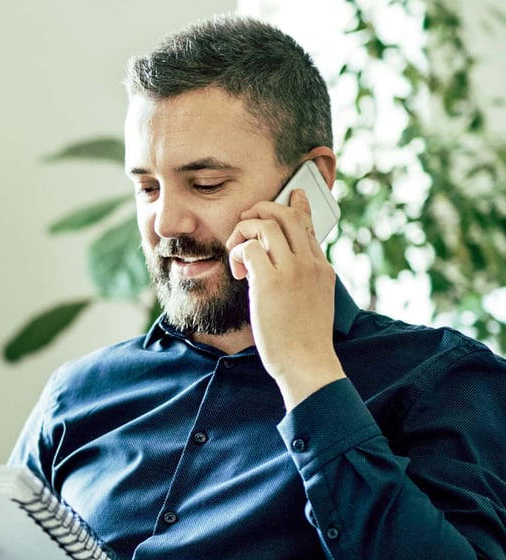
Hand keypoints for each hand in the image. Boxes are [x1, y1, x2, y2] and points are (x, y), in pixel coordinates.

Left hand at [226, 189, 344, 408]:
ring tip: (237, 252)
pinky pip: (250, 247)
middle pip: (286, 214)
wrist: (307, 363)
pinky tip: (239, 272)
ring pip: (266, 223)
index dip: (296, 206)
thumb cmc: (305, 341)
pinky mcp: (270, 282)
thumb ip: (305, 280)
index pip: (308, 225)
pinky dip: (238, 253)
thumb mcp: (315, 302)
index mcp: (322, 268)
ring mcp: (292, 270)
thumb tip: (285, 269)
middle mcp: (309, 263)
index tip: (292, 196)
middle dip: (261, 210)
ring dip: (244, 231)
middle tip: (245, 224)